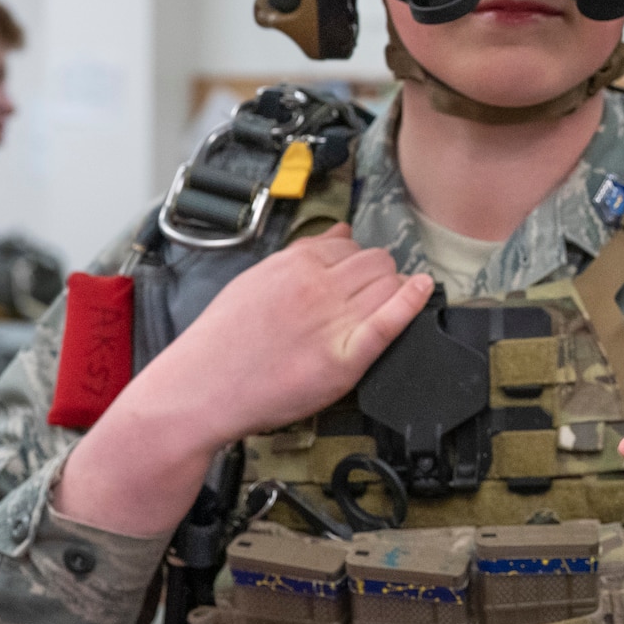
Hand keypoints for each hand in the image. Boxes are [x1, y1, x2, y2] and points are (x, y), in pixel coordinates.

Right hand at [57, 226, 431, 537]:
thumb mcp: (255, 282)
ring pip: (388, 285)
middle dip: (380, 275)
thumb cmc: (222, 344)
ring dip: (393, 290)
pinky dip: (413, 301)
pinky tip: (424, 290)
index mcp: (293, 264)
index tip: (355, 278)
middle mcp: (316, 286)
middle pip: (376, 263)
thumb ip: (301, 255)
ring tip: (384, 307)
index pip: (349, 246)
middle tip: (369, 298)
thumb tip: (340, 232)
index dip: (356, 262)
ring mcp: (332, 321)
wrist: (199, 391)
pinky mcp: (344, 358)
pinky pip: (391, 320)